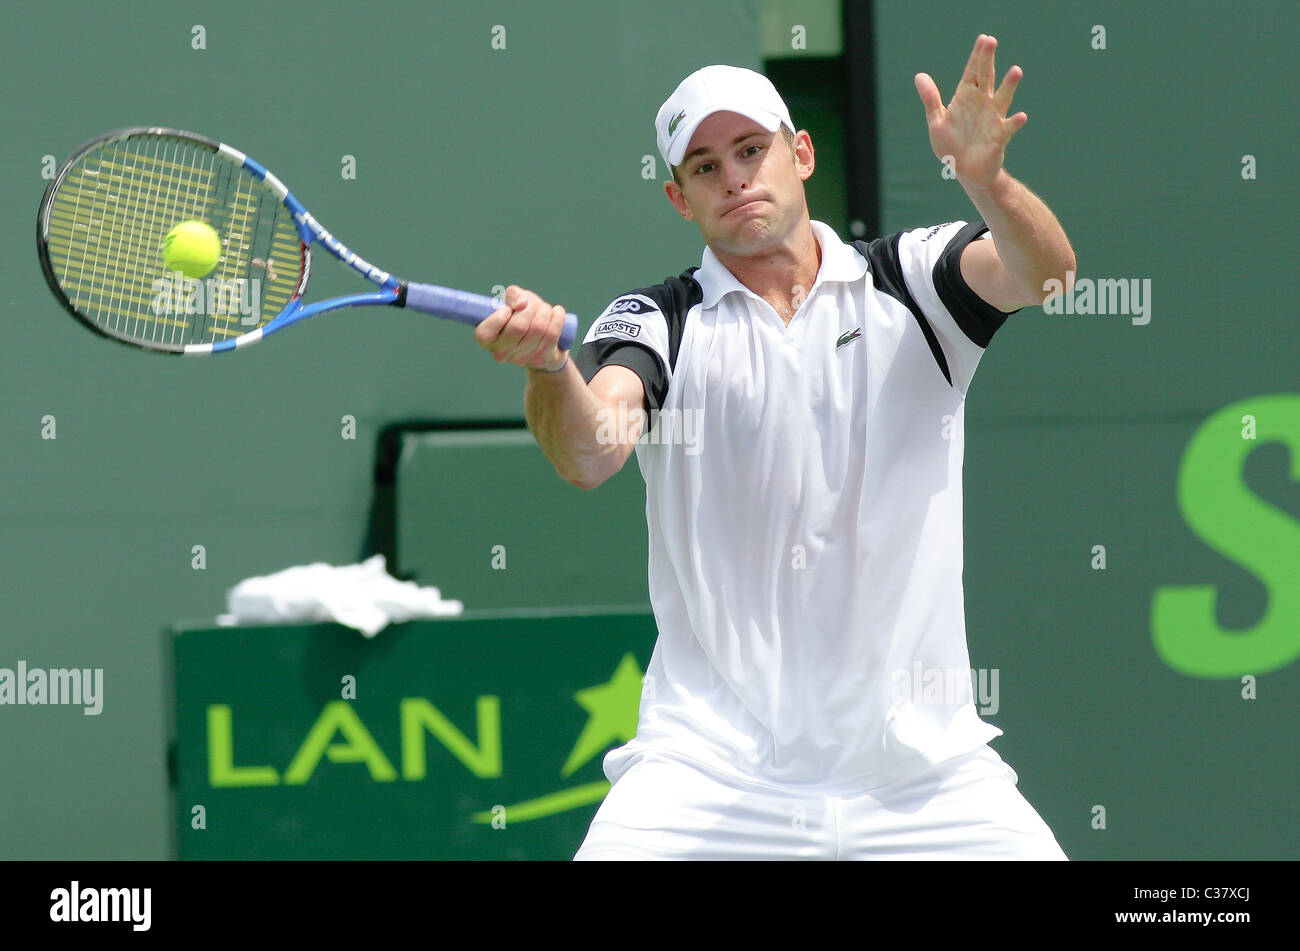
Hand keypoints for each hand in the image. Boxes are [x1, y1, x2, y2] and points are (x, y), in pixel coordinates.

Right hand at [475, 284, 568, 370]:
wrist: (543, 338)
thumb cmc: (523, 316)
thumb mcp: (514, 300)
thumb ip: (512, 295)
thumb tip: (521, 304)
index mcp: (486, 339)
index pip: (484, 333)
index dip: (500, 316)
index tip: (509, 309)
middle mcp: (500, 353)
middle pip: (518, 327)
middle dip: (530, 308)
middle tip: (533, 304)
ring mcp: (520, 359)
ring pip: (537, 329)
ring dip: (544, 311)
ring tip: (545, 308)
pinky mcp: (540, 360)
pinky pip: (551, 335)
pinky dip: (557, 318)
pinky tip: (557, 311)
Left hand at [914, 34, 1026, 189]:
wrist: (966, 172)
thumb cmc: (952, 145)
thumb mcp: (937, 121)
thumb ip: (930, 99)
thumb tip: (919, 75)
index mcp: (966, 98)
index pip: (972, 72)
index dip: (976, 56)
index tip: (983, 39)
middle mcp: (982, 104)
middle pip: (986, 78)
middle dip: (988, 60)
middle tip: (991, 41)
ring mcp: (993, 118)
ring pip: (1002, 98)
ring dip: (1009, 86)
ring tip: (1016, 71)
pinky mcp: (999, 137)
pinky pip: (1008, 128)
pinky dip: (1015, 122)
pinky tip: (1021, 116)